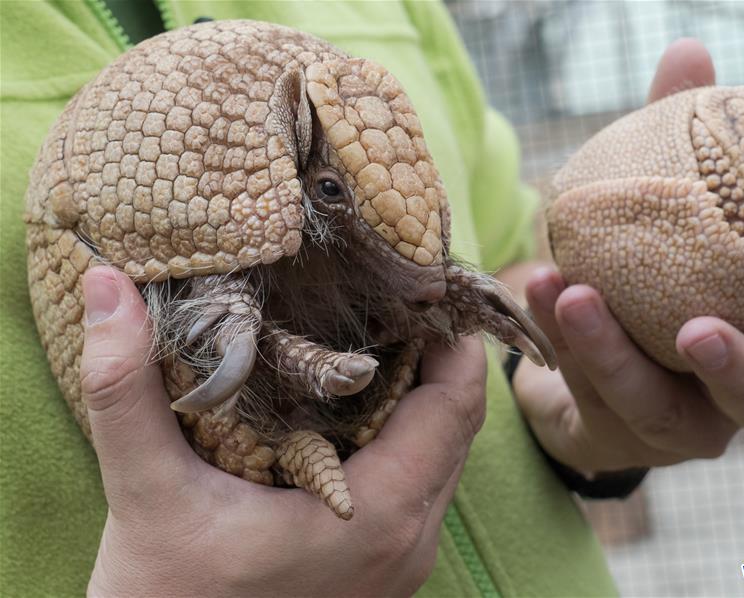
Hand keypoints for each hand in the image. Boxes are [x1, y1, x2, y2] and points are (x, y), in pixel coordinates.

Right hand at [81, 266, 485, 596]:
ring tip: (372, 340)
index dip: (451, 334)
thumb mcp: (146, 493)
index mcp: (381, 514)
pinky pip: (421, 486)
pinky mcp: (385, 570)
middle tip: (390, 298)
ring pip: (443, 456)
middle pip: (457, 423)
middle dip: (435, 355)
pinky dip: (406, 438)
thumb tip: (107, 287)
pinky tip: (354, 411)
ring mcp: (403, 562)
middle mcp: (410, 540)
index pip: (457, 400)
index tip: (416, 283)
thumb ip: (126, 390)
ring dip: (421, 397)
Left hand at [513, 39, 743, 474]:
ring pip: (659, 406)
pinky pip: (591, 392)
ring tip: (574, 292)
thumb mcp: (674, 208)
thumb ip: (690, 142)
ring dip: (613, 351)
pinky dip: (562, 337)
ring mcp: (681, 423)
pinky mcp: (620, 435)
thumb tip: (688, 54)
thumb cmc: (656, 269)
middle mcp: (740, 388)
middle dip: (736, 369)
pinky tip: (537, 285)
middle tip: (697, 330)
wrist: (592, 345)